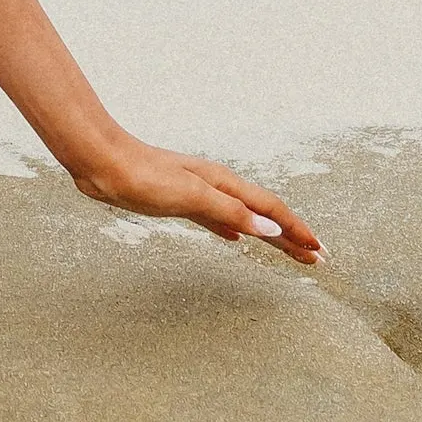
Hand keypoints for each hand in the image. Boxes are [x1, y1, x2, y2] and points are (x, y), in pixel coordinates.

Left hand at [73, 136, 320, 267]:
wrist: (102, 163)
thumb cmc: (143, 177)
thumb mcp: (190, 197)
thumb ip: (230, 212)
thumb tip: (269, 228)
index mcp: (224, 185)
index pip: (272, 210)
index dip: (297, 231)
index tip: (319, 251)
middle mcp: (217, 187)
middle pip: (264, 214)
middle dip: (291, 236)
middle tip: (316, 258)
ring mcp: (199, 194)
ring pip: (245, 218)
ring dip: (268, 235)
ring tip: (288, 250)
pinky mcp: (180, 202)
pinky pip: (219, 220)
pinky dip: (236, 231)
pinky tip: (237, 239)